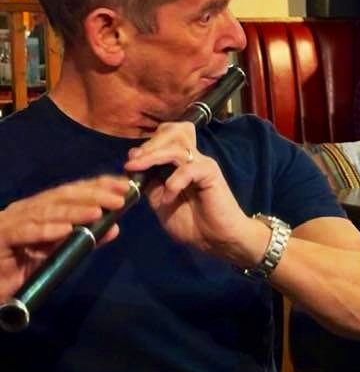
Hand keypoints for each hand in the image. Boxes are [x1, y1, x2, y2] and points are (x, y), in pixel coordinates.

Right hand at [0, 176, 128, 299]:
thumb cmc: (19, 266)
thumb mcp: (57, 253)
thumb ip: (83, 240)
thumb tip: (114, 228)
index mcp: (40, 209)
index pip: (73, 192)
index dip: (98, 186)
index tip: (125, 185)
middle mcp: (26, 210)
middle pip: (62, 196)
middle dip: (93, 195)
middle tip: (119, 198)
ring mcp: (12, 222)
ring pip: (45, 212)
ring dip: (73, 211)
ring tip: (97, 212)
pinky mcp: (0, 238)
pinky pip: (23, 233)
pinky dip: (45, 231)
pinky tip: (65, 230)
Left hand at [124, 122, 264, 266]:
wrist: (217, 240)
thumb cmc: (192, 224)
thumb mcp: (161, 202)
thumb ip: (150, 183)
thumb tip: (132, 164)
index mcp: (181, 163)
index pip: (165, 137)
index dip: (146, 145)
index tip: (129, 163)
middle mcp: (192, 159)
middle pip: (172, 131)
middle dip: (149, 144)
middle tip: (133, 162)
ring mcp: (202, 164)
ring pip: (176, 145)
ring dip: (152, 156)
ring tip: (137, 169)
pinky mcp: (210, 172)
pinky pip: (187, 168)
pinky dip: (173, 182)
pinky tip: (168, 198)